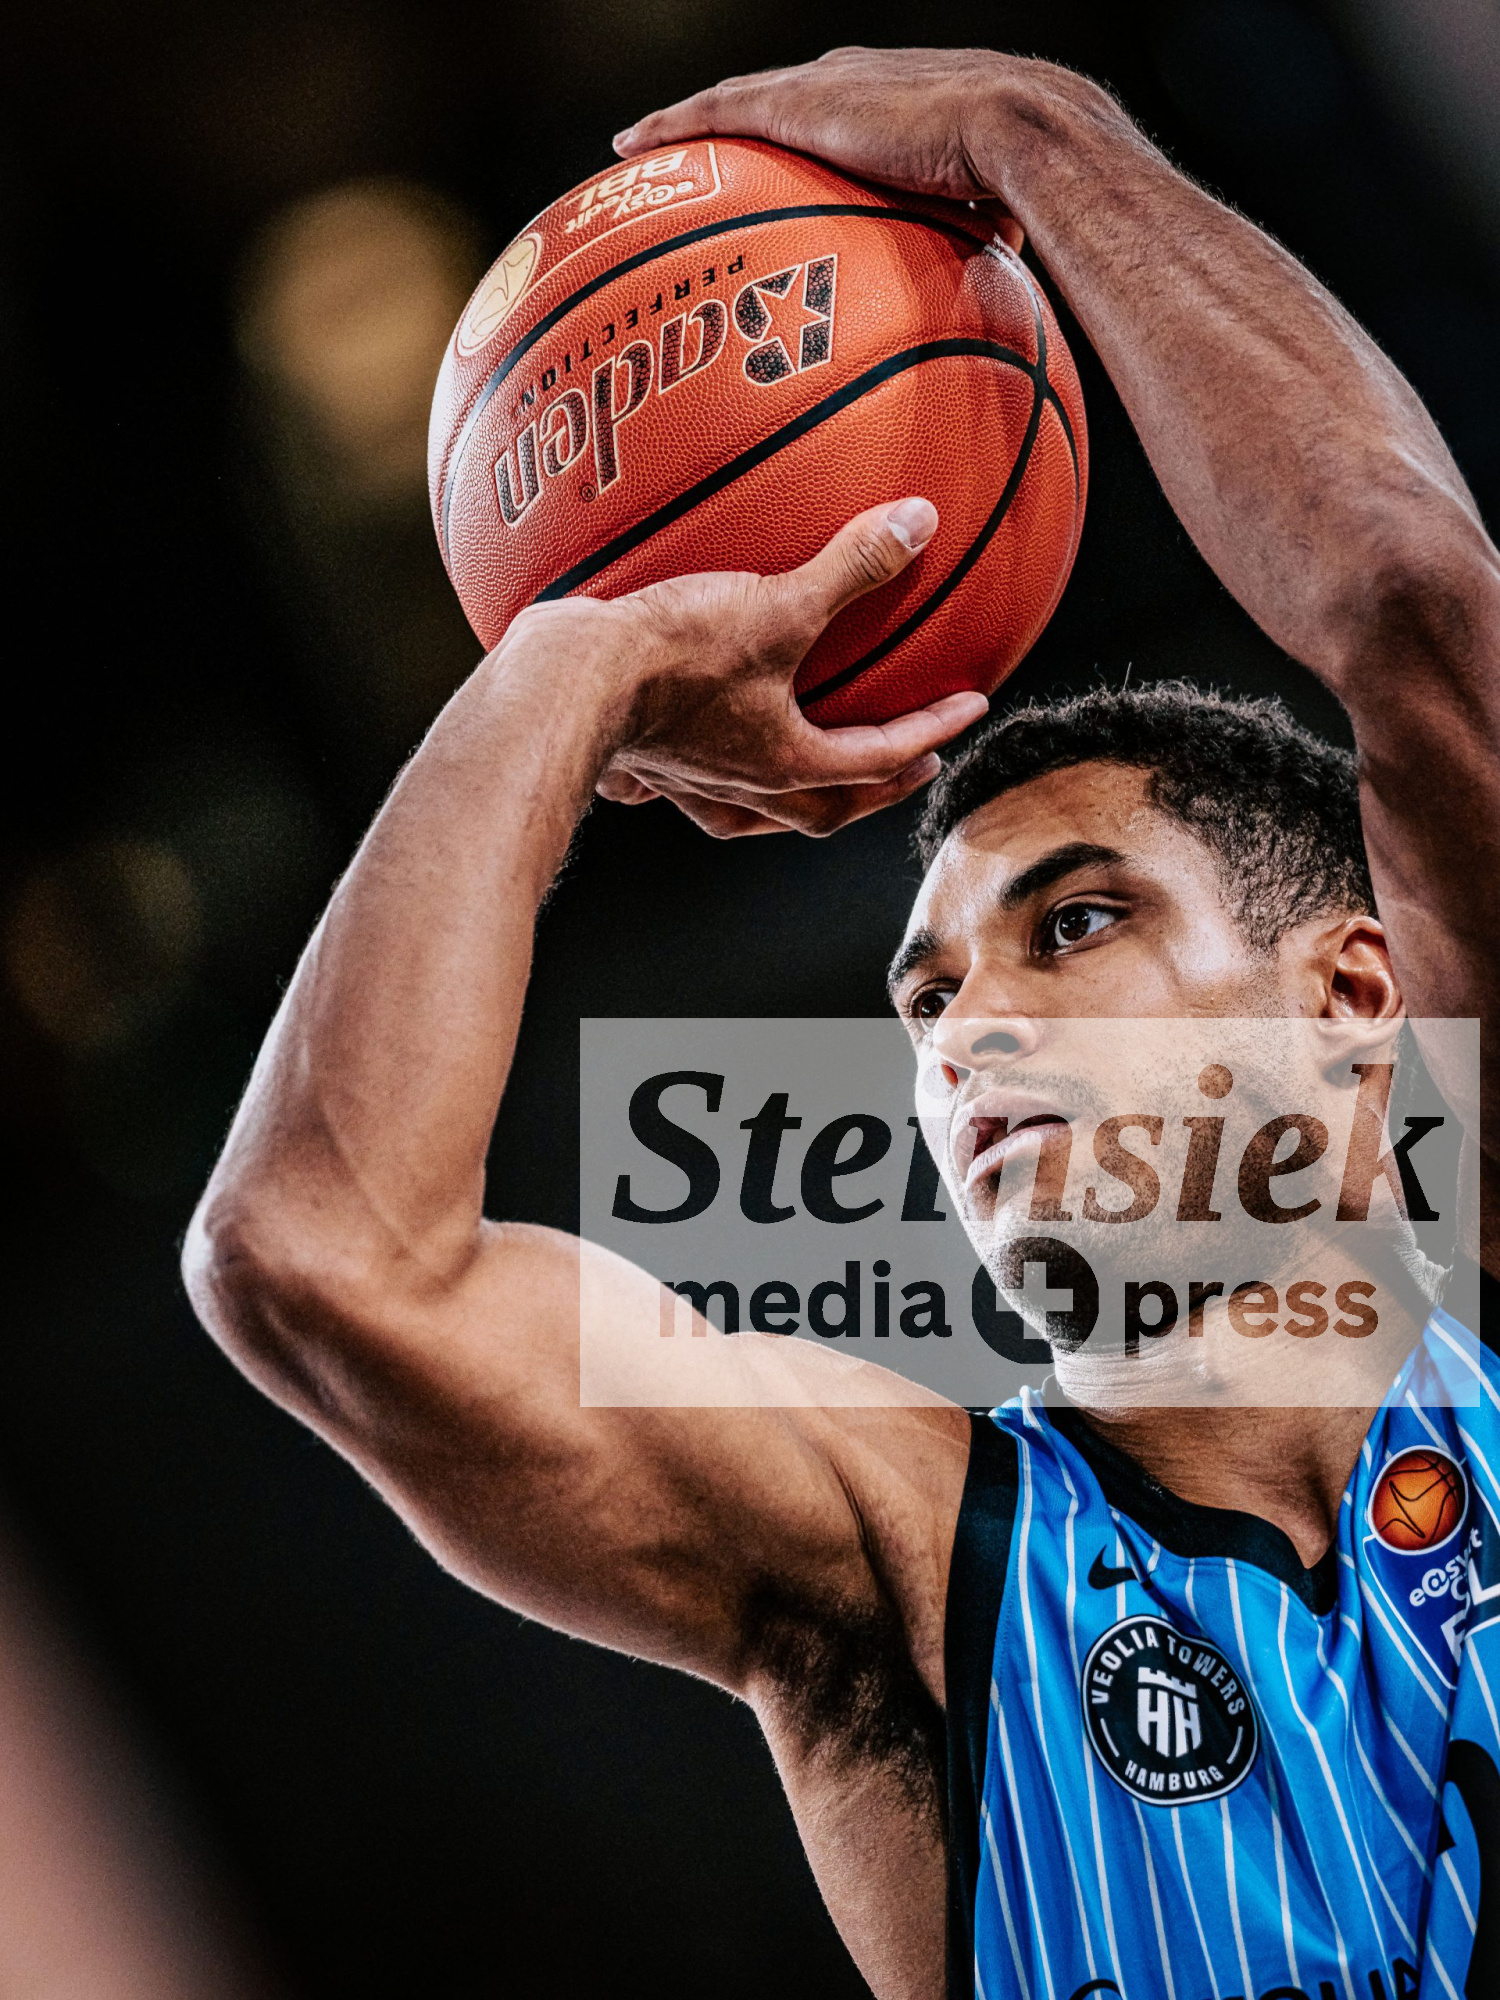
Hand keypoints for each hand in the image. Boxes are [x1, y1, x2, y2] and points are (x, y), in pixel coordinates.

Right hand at [503, 498, 986, 837]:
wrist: (564, 684)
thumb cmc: (671, 658)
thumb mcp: (776, 604)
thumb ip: (851, 566)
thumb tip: (919, 523)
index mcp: (787, 765)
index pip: (880, 758)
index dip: (932, 731)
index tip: (967, 712)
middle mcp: (743, 789)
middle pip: (824, 811)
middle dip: (872, 792)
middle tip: (907, 768)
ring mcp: (689, 784)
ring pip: (756, 812)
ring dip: (794, 798)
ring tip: (811, 771)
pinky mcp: (644, 764)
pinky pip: (685, 784)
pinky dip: (706, 772)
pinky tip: (698, 748)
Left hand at [614, 46, 1019, 204]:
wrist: (1024, 131)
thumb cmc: (1026, 178)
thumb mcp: (991, 208)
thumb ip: (976, 232)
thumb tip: (990, 281)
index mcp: (896, 100)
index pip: (828, 111)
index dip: (792, 127)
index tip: (764, 156)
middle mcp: (851, 77)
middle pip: (772, 96)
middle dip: (730, 118)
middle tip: (687, 150)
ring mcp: (823, 85)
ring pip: (732, 99)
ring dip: (684, 121)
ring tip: (637, 144)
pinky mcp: (800, 105)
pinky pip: (714, 112)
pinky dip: (670, 126)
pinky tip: (628, 146)